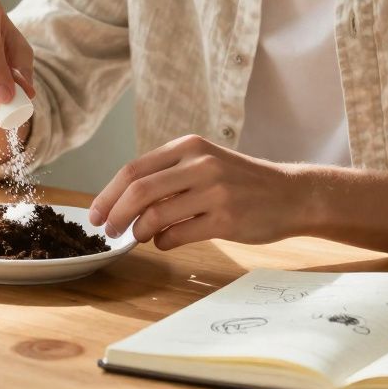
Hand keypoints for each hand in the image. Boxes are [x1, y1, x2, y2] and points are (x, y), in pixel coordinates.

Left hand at [88, 135, 314, 249]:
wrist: (292, 194)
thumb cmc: (241, 182)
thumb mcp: (206, 163)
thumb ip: (169, 176)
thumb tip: (123, 201)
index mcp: (189, 146)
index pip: (134, 169)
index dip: (108, 193)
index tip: (95, 214)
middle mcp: (201, 164)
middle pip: (139, 190)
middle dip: (115, 214)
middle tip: (107, 231)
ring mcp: (215, 191)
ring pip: (156, 214)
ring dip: (138, 231)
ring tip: (137, 237)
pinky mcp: (227, 219)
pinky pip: (179, 234)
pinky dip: (163, 242)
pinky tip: (164, 242)